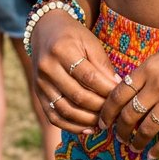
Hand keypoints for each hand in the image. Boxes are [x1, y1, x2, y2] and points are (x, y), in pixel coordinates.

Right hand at [32, 11, 118, 132]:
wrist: (45, 30)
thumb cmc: (73, 35)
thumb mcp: (90, 42)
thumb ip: (102, 65)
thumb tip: (117, 88)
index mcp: (62, 50)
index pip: (88, 77)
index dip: (106, 90)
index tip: (121, 96)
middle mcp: (47, 68)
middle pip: (77, 95)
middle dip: (99, 107)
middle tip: (114, 113)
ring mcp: (40, 83)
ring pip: (65, 110)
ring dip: (86, 120)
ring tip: (103, 123)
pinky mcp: (38, 94)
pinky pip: (53, 116)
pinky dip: (71, 126)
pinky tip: (87, 129)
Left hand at [98, 30, 158, 159]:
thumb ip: (148, 73)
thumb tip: (129, 93)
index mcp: (149, 67)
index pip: (118, 93)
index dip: (107, 111)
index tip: (103, 121)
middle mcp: (157, 85)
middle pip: (129, 114)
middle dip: (120, 130)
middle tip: (119, 138)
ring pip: (146, 129)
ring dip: (136, 142)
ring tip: (134, 147)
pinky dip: (157, 150)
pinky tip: (151, 155)